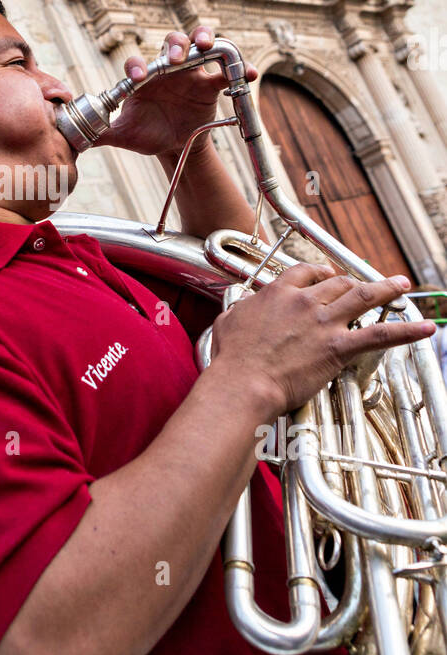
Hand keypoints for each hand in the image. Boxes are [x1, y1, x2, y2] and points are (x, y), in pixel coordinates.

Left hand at [92, 25, 257, 158]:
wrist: (175, 147)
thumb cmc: (149, 134)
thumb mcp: (125, 135)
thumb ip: (101, 132)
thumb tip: (74, 135)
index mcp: (144, 78)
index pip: (138, 63)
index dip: (137, 66)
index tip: (138, 79)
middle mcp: (167, 68)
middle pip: (170, 42)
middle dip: (172, 45)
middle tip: (174, 59)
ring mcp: (191, 72)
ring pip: (198, 43)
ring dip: (202, 39)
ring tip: (204, 46)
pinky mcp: (212, 83)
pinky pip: (228, 69)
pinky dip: (240, 67)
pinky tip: (249, 73)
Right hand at [209, 263, 436, 421]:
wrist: (244, 383)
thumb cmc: (232, 358)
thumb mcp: (229, 321)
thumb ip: (241, 308)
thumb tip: (242, 306)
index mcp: (279, 292)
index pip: (307, 272)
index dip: (320, 272)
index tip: (325, 275)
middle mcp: (306, 302)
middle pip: (339, 282)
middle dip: (354, 281)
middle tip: (364, 283)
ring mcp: (326, 323)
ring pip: (364, 297)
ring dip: (387, 289)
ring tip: (402, 285)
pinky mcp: (339, 348)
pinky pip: (380, 335)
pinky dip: (407, 331)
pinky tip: (426, 328)